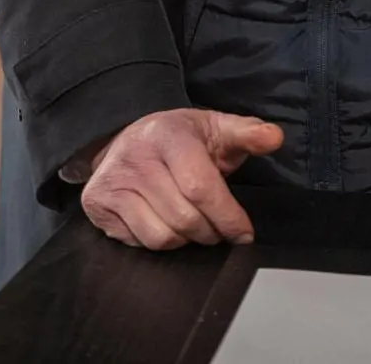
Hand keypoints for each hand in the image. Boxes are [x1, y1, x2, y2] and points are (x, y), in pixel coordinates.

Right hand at [79, 109, 284, 251]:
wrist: (126, 137)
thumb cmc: (178, 139)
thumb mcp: (213, 128)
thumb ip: (247, 133)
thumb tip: (273, 136)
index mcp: (167, 134)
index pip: (200, 187)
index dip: (227, 216)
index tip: (243, 233)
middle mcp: (134, 157)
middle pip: (185, 218)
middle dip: (211, 231)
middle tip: (219, 228)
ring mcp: (112, 182)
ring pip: (163, 237)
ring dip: (187, 240)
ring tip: (193, 223)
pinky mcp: (97, 204)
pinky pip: (140, 242)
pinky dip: (161, 241)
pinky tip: (166, 222)